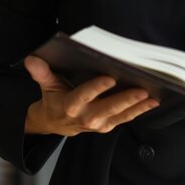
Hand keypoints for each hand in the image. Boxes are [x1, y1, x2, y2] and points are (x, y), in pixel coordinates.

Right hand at [23, 55, 158, 136]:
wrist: (55, 123)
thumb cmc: (54, 98)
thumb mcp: (46, 85)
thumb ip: (42, 72)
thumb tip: (32, 58)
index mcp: (69, 105)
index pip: (84, 96)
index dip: (96, 88)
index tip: (110, 77)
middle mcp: (85, 117)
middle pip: (107, 109)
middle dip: (125, 99)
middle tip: (141, 90)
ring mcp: (98, 124)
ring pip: (119, 116)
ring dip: (137, 107)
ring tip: (152, 97)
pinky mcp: (107, 125)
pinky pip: (124, 119)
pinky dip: (139, 112)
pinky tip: (151, 102)